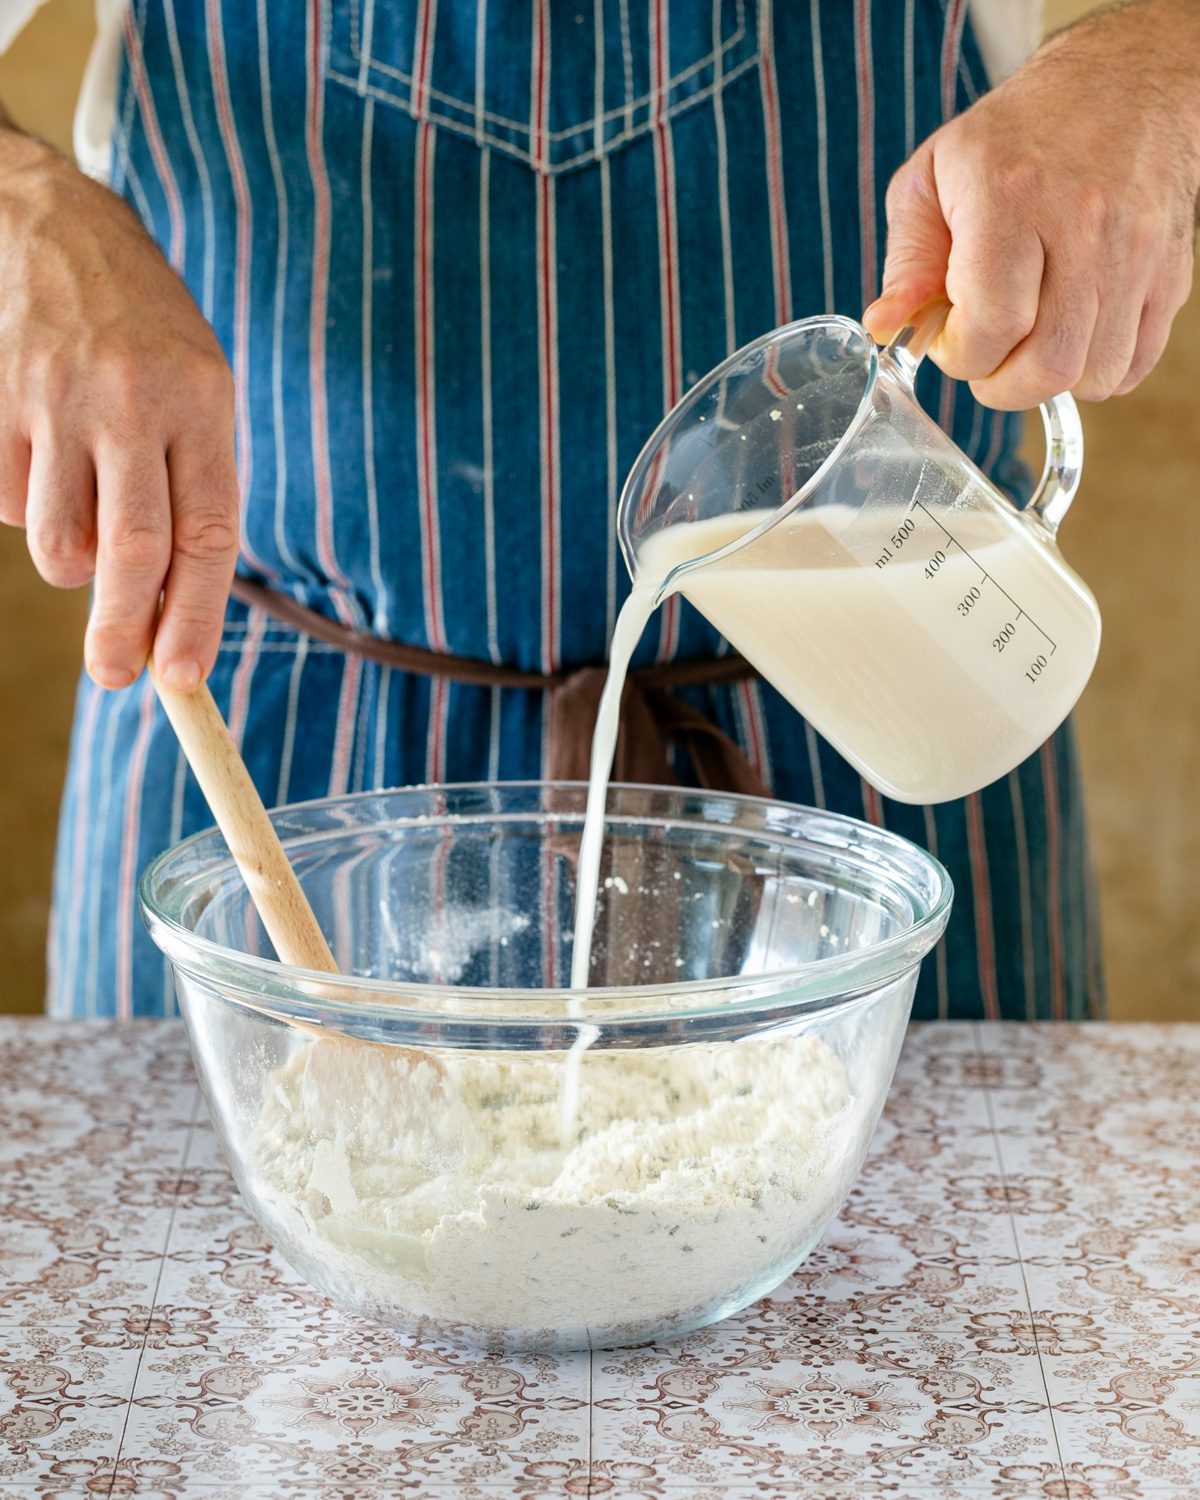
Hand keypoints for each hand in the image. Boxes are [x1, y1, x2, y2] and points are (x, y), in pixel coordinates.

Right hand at [0, 129, 238, 689]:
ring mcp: (57, 400)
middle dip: (124, 629)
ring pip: (59, 541)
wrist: (59, 232)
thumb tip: (171, 607)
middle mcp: (131, 402)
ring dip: (73, 567)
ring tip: (85, 529)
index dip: (197, 616)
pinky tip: (45, 463)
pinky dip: (28, 512)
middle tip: (117, 678)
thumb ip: (193, 494)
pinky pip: (7, 503)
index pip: (205, 534)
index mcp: (201, 403)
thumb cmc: (151, 339)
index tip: (184, 677)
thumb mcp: (202, 398)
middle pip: (132, 549)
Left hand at [863, 0, 1199, 408]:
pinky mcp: (1169, 272)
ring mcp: (1135, 253)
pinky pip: (1136, 362)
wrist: (1125, 83)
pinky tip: (1070, 334)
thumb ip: (907, 260)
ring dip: (1050, 380)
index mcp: (1012, 200)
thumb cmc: (1017, 136)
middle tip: (986, 354)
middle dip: (1002, 384)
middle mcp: (1084, 227)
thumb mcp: (933, 176)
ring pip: (1095, 375)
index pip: (991, 328)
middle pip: (1048, 367)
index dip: (960, 357)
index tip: (952, 338)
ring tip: (1029, 339)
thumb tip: (885, 328)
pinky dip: (1097, 369)